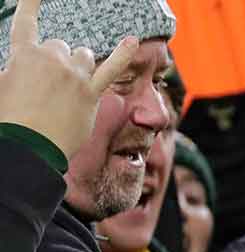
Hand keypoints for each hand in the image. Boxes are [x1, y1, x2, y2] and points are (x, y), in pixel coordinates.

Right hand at [0, 0, 139, 159]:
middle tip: (48, 87)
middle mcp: (51, 58)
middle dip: (56, 62)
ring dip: (78, 65)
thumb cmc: (9, 118)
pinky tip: (132, 42)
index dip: (31, 4)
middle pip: (60, 46)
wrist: (28, 146)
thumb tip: (26, 72)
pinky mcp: (90, 92)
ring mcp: (73, 74)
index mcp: (23, 54)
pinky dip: (123, 54)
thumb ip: (16, 71)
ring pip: (83, 56)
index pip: (26, 22)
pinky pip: (111, 68)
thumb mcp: (2, 85)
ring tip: (68, 87)